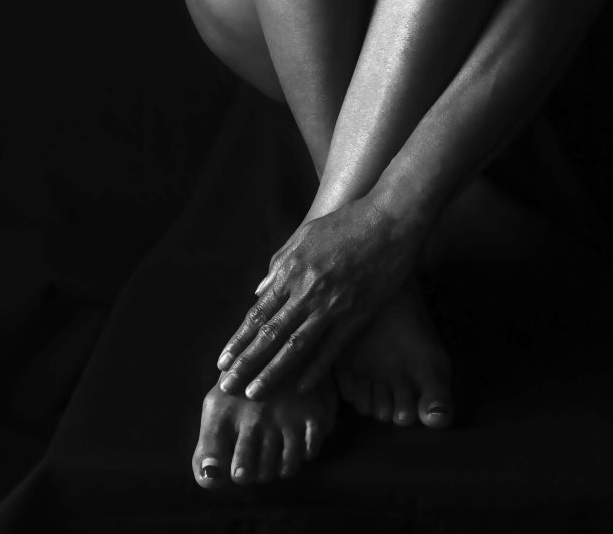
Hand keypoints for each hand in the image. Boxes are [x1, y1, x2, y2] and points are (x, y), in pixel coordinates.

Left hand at [216, 196, 419, 399]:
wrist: (390, 219)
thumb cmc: (347, 222)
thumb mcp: (306, 235)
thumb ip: (280, 262)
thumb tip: (260, 289)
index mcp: (292, 270)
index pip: (258, 313)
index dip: (239, 339)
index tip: (222, 361)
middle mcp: (307, 291)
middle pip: (270, 334)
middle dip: (246, 363)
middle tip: (227, 387)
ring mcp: (332, 305)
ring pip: (295, 346)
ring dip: (272, 372)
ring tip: (254, 393)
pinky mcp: (357, 314)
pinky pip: (332, 347)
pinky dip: (315, 369)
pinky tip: (300, 386)